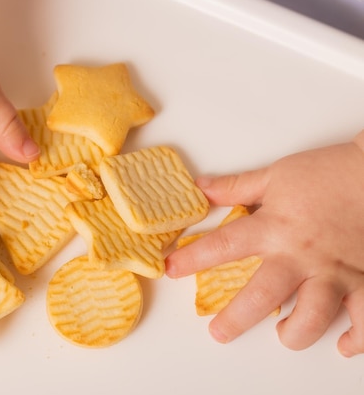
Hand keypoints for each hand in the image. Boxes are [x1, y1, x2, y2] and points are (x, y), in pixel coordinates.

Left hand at [166, 135, 363, 356]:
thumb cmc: (327, 171)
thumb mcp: (276, 175)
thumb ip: (236, 187)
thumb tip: (201, 188)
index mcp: (273, 229)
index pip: (222, 247)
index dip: (191, 259)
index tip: (171, 269)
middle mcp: (300, 256)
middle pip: (261, 298)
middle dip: (235, 319)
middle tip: (218, 332)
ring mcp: (334, 272)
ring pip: (312, 317)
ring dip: (295, 333)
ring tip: (282, 332)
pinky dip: (356, 337)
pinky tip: (343, 344)